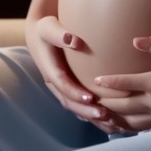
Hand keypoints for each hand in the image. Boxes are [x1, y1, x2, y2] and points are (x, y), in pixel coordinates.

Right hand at [24, 15, 123, 133]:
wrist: (39, 35)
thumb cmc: (46, 29)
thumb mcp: (49, 28)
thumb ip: (60, 34)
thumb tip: (73, 39)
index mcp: (49, 69)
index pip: (62, 84)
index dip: (76, 92)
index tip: (91, 97)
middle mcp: (54, 83)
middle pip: (69, 102)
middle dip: (86, 110)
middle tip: (105, 114)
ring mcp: (60, 88)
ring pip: (74, 107)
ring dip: (91, 116)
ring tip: (110, 122)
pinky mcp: (67, 89)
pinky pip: (79, 105)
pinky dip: (91, 115)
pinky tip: (108, 121)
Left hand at [93, 36, 150, 130]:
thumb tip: (137, 41)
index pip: (127, 85)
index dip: (109, 82)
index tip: (94, 78)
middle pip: (124, 108)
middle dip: (104, 104)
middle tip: (88, 100)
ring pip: (134, 124)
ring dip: (115, 120)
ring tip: (101, 116)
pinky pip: (148, 130)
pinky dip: (132, 128)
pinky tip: (128, 125)